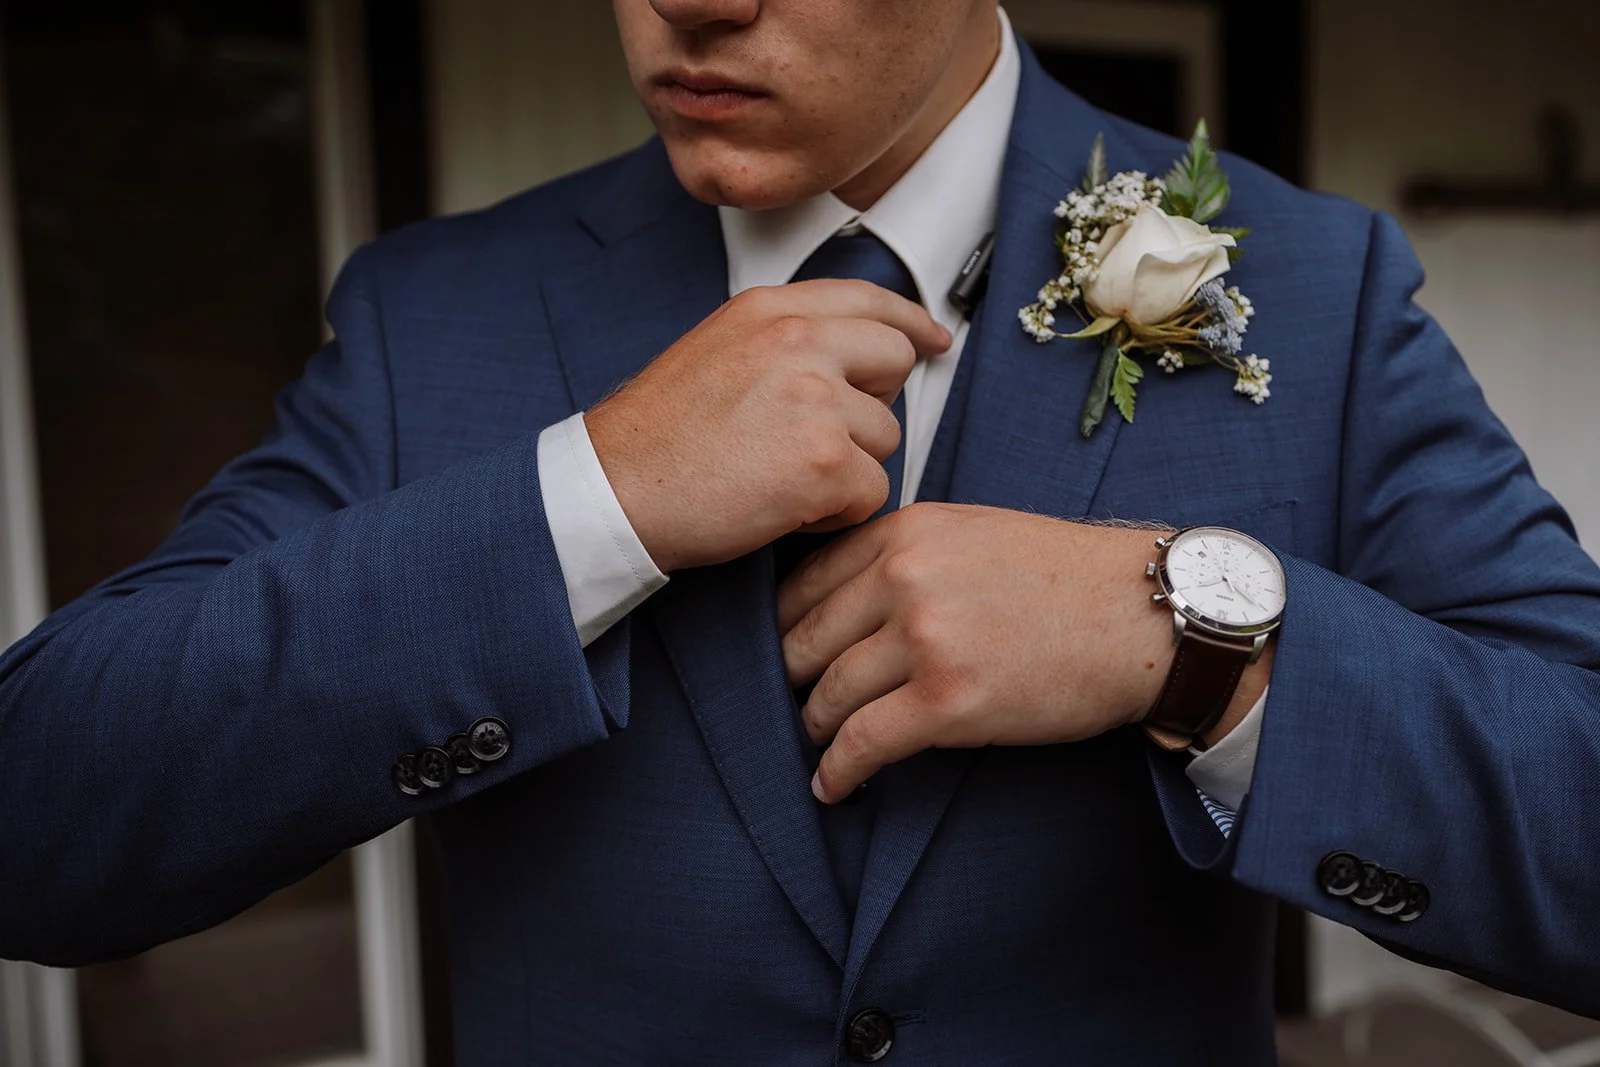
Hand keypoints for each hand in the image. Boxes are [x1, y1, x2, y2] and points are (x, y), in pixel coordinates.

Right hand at [585, 281, 950, 572]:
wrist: (612, 493)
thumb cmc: (656, 440)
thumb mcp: (716, 354)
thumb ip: (781, 342)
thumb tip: (850, 353)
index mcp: (767, 310)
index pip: (869, 298)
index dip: (910, 322)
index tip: (934, 338)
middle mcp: (797, 340)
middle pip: (895, 361)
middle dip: (872, 405)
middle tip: (824, 438)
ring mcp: (815, 398)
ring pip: (886, 437)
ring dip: (848, 468)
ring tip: (781, 478)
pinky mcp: (826, 460)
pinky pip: (872, 492)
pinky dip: (837, 514)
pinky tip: (784, 509)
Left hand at [777, 504, 1180, 801]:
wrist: (1144, 618)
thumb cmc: (1064, 579)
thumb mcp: (972, 533)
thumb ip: (903, 554)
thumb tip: (837, 601)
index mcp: (906, 532)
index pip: (805, 581)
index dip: (783, 626)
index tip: (782, 653)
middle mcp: (905, 578)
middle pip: (804, 640)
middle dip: (790, 680)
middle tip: (791, 704)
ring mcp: (926, 639)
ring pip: (828, 695)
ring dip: (815, 729)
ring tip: (817, 745)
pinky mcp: (948, 701)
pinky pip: (862, 743)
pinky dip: (837, 771)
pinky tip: (832, 785)